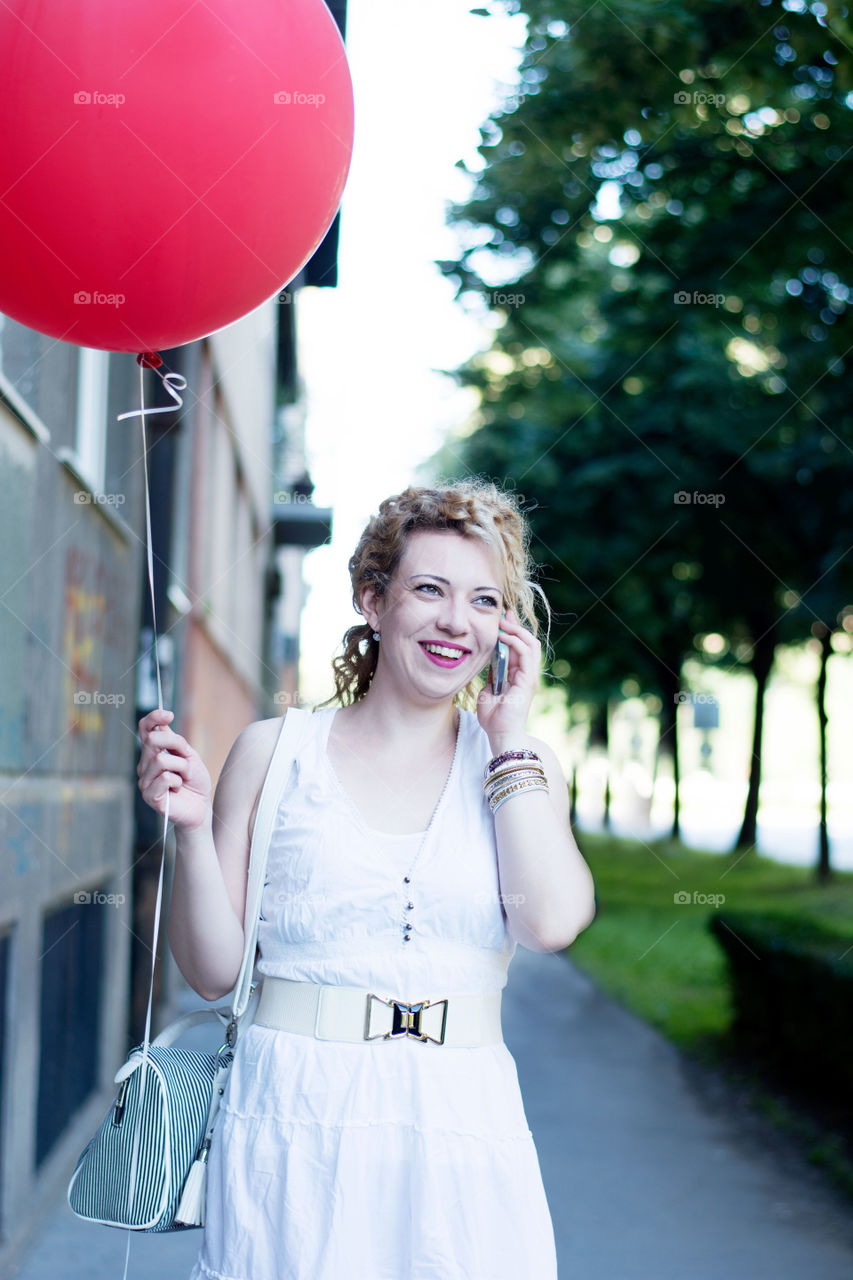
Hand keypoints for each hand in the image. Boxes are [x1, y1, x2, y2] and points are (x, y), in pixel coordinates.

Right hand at [137, 709, 211, 830]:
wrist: (200, 808)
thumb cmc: (195, 782)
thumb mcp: (190, 757)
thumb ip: (175, 743)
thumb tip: (161, 726)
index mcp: (152, 754)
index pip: (145, 730)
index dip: (153, 718)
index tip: (169, 715)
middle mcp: (144, 766)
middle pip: (152, 741)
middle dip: (176, 745)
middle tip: (188, 760)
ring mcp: (144, 781)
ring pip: (161, 760)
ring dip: (181, 768)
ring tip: (183, 779)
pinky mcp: (149, 795)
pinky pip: (165, 777)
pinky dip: (177, 781)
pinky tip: (177, 788)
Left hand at [476, 608, 539, 739]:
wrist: (500, 735)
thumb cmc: (493, 718)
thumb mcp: (487, 691)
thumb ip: (490, 677)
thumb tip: (486, 665)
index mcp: (517, 675)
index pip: (519, 647)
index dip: (512, 631)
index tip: (500, 617)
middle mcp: (526, 674)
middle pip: (527, 642)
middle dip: (516, 625)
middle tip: (503, 613)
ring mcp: (529, 676)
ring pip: (530, 644)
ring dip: (516, 630)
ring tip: (502, 621)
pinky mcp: (528, 680)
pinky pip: (525, 654)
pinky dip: (515, 642)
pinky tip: (502, 636)